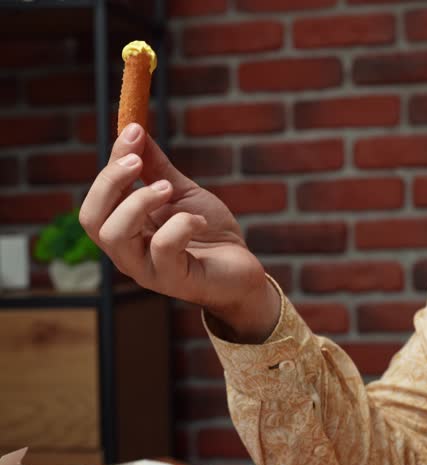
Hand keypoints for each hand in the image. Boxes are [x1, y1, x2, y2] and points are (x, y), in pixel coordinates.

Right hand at [80, 123, 278, 342]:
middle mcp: (127, 253)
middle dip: (110, 183)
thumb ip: (155, 169)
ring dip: (139, 202)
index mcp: (124, 231)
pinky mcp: (174, 280)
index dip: (110, 164)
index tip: (133, 131)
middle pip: (91, 219)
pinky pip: (162, 247)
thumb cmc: (209, 233)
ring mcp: (147, 270)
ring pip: (114, 235)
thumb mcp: (181, 194)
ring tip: (168, 190)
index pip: (98, 199)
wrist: (242, 268)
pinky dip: (181, 224)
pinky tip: (200, 222)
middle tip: (138, 162)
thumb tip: (134, 131)